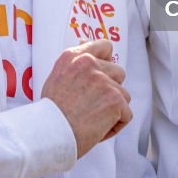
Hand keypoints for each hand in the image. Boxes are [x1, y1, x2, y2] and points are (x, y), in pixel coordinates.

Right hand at [40, 39, 131, 157]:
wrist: (50, 133)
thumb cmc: (50, 113)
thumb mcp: (57, 78)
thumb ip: (74, 65)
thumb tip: (83, 44)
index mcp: (73, 57)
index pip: (103, 46)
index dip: (107, 61)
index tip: (104, 73)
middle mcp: (89, 63)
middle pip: (118, 72)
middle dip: (111, 89)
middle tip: (94, 104)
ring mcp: (104, 80)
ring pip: (124, 94)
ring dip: (113, 109)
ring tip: (93, 120)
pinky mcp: (115, 99)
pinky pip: (126, 114)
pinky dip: (115, 126)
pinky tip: (98, 129)